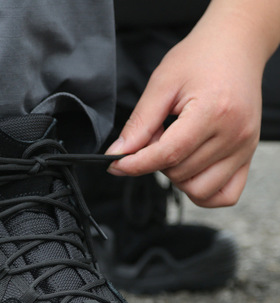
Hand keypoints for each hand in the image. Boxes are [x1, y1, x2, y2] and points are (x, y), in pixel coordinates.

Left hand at [106, 1, 277, 207]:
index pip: (169, 154)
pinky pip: (224, 195)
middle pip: (180, 173)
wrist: (236, 45)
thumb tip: (117, 154)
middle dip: (156, 161)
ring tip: (175, 148)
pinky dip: (202, 190)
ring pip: (199, 189)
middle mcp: (235, 134)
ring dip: (177, 176)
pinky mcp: (248, 156)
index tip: (115, 165)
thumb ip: (139, 123)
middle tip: (156, 135)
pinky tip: (190, 169)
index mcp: (214, 111)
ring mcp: (245, 148)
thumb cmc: (200, 58)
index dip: (136, 164)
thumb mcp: (162, 84)